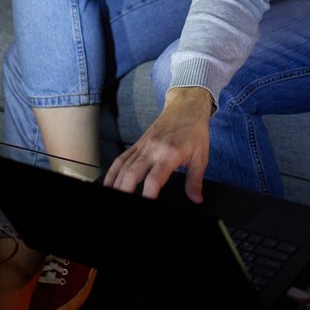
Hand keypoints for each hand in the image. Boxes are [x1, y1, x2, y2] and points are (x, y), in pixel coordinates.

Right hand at [104, 87, 212, 201]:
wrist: (186, 107)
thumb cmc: (194, 131)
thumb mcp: (201, 157)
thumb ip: (195, 180)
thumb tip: (196, 198)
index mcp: (169, 154)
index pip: (154, 179)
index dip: (148, 194)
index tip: (147, 203)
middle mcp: (153, 149)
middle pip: (132, 173)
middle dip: (125, 190)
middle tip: (126, 201)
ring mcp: (143, 146)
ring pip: (123, 166)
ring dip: (117, 183)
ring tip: (114, 194)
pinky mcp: (138, 143)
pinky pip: (121, 158)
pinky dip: (113, 171)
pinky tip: (109, 182)